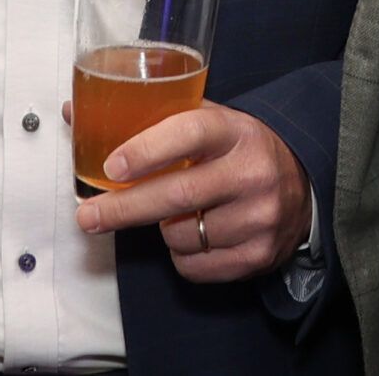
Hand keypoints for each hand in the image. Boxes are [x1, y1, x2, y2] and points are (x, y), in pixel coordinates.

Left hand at [72, 100, 313, 283]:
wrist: (303, 187)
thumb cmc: (238, 150)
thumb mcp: (210, 121)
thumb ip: (151, 116)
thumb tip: (74, 112)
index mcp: (235, 131)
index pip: (188, 133)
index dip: (146, 150)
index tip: (111, 166)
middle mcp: (251, 173)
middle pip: (176, 194)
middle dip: (123, 208)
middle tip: (88, 216)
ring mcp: (259, 217)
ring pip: (180, 235)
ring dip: (161, 228)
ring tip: (175, 213)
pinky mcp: (259, 255)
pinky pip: (194, 265)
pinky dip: (181, 254)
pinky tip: (195, 234)